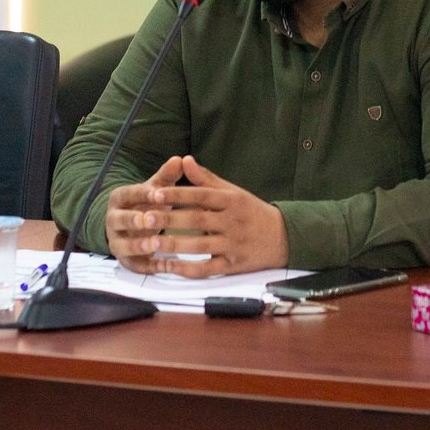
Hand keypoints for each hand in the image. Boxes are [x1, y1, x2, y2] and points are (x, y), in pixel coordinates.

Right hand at [102, 155, 188, 267]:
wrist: (133, 226)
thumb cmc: (147, 204)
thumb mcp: (156, 189)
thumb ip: (167, 176)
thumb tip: (181, 159)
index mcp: (120, 199)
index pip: (127, 194)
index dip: (141, 194)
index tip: (157, 193)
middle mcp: (113, 220)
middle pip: (119, 220)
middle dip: (133, 221)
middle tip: (150, 220)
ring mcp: (117, 241)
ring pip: (122, 245)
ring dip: (138, 245)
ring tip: (155, 244)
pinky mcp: (125, 259)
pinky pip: (133, 265)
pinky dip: (147, 266)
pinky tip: (164, 266)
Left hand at [105, 156, 287, 276]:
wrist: (285, 237)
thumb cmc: (253, 212)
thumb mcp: (233, 192)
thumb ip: (206, 179)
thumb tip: (184, 159)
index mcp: (231, 200)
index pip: (200, 195)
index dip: (176, 194)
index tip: (154, 193)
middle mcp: (232, 221)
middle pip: (197, 220)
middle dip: (169, 219)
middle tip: (145, 217)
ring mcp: (233, 245)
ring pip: (199, 246)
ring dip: (173, 245)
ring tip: (150, 243)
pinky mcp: (233, 265)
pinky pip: (208, 269)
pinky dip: (187, 270)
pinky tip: (168, 267)